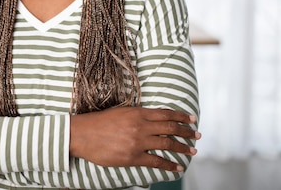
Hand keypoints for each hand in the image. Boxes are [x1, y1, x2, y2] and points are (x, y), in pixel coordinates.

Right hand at [70, 106, 199, 170]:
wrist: (82, 134)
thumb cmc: (99, 122)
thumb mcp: (121, 112)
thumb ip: (137, 115)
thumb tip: (153, 118)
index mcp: (138, 112)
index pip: (166, 113)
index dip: (181, 116)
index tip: (192, 119)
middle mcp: (140, 126)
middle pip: (170, 128)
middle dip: (186, 132)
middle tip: (197, 136)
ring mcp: (138, 142)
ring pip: (167, 144)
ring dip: (182, 148)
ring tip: (192, 151)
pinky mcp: (132, 157)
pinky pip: (156, 161)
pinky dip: (168, 164)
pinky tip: (177, 167)